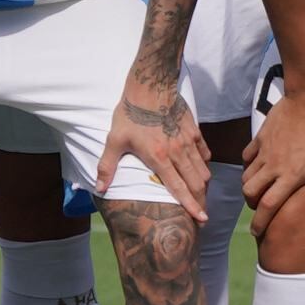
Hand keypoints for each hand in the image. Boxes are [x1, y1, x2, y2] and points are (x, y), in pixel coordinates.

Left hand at [95, 70, 209, 216]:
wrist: (150, 85)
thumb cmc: (130, 114)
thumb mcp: (114, 140)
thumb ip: (107, 167)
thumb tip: (99, 189)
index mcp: (159, 158)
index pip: (179, 188)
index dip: (190, 206)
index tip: (201, 219)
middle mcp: (178, 152)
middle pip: (196, 183)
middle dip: (200, 200)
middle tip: (200, 213)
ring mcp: (188, 141)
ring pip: (203, 170)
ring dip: (203, 185)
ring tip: (199, 195)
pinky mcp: (194, 131)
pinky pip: (204, 153)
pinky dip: (204, 165)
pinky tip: (199, 168)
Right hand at [243, 79, 304, 231]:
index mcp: (291, 176)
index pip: (268, 206)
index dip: (260, 222)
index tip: (256, 232)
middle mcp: (273, 166)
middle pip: (250, 193)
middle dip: (252, 203)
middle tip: (260, 206)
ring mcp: (264, 151)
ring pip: (246, 176)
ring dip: (250, 186)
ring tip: (259, 188)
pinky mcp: (260, 137)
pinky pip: (246, 156)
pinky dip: (248, 165)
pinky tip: (258, 165)